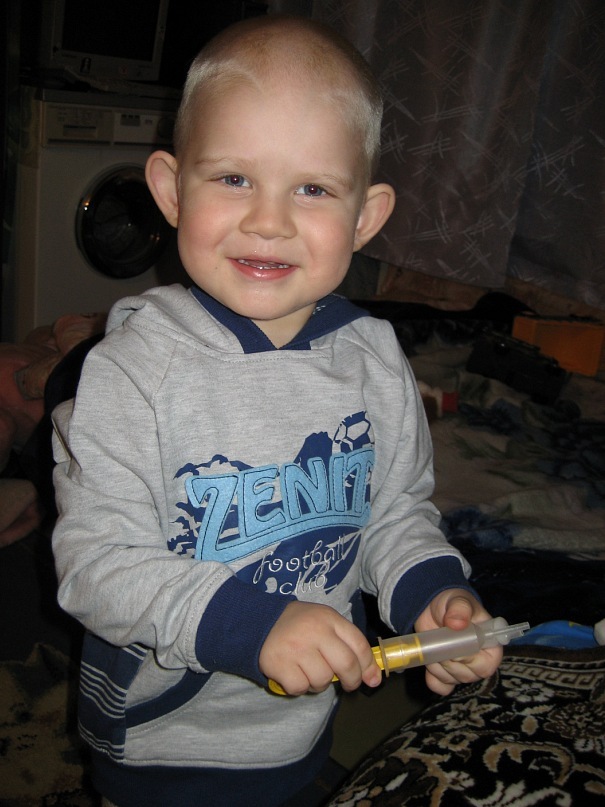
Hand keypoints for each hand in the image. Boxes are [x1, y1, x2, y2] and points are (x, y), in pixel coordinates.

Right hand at [259, 601, 381, 695]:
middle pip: (346, 665)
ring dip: (320, 683)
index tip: (371, 678)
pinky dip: (299, 686)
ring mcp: (296, 648)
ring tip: (310, 670)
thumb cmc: (301, 626)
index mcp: (329, 619)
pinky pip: (300, 688)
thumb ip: (350, 646)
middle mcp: (314, 631)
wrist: (261, 621)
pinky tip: (294, 673)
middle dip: (351, 680)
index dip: (368, 666)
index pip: (359, 645)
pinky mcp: (279, 664)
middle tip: (347, 683)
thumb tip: (374, 678)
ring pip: (322, 680)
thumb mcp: (326, 624)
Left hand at [414, 589, 502, 695]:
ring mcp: (462, 669)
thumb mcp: (457, 600)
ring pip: (451, 680)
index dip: (468, 659)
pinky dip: (433, 678)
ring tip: (434, 644)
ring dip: (437, 666)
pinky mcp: (446, 673)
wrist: (431, 606)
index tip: (453, 644)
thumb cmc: (452, 602)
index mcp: (490, 646)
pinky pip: (441, 686)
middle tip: (439, 641)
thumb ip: (460, 609)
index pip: (485, 665)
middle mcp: (478, 661)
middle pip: (466, 675)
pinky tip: (430, 662)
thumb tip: (458, 624)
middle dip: (448, 661)